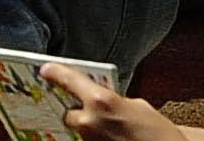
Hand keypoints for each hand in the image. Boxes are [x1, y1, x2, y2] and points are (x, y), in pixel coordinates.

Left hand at [35, 63, 184, 139]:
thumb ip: (111, 99)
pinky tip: (110, 137)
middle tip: (87, 112)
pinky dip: (93, 139)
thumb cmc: (157, 132)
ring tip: (107, 129)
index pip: (68, 79)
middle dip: (76, 113)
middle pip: (68, 113)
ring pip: (78, 132)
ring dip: (86, 129)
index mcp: (101, 101)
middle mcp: (90, 121)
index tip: (45, 69)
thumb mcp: (136, 106)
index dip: (55, 72)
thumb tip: (96, 99)